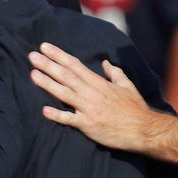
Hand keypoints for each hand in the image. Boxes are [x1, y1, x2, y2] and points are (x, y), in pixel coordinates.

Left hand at [28, 42, 177, 158]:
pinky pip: (70, 119)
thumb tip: (106, 62)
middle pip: (66, 76)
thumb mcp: (127, 86)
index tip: (44, 47)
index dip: (58, 55)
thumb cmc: (136, 109)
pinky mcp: (88, 125)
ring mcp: (88, 109)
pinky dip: (57, 115)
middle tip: (31, 55)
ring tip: (32, 74)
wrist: (145, 131)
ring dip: (47, 83)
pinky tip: (44, 110)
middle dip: (48, 65)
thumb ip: (115, 73)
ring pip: (64, 93)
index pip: (75, 65)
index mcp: (99, 83)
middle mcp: (91, 93)